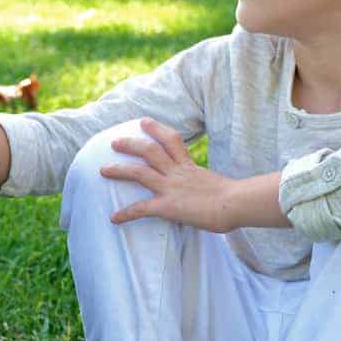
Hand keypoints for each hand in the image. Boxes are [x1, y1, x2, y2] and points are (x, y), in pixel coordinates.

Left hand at [99, 118, 237, 232]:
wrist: (237, 204)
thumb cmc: (236, 198)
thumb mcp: (217, 184)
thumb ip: (205, 185)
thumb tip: (207, 193)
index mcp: (190, 166)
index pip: (172, 140)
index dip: (156, 129)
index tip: (144, 122)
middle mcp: (178, 172)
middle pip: (150, 150)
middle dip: (131, 144)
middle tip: (115, 142)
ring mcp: (171, 187)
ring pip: (140, 172)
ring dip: (119, 170)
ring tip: (103, 170)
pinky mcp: (168, 206)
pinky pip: (141, 208)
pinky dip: (126, 213)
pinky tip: (114, 218)